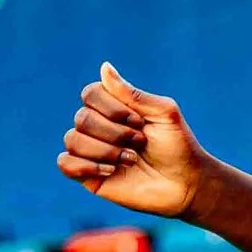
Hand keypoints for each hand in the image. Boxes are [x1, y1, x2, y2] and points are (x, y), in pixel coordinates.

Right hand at [57, 64, 202, 219]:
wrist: (186, 184)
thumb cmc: (178, 146)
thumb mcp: (163, 112)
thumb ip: (133, 93)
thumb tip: (104, 66)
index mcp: (114, 108)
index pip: (90, 94)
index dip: (112, 108)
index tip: (140, 122)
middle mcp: (99, 127)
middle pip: (82, 118)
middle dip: (115, 132)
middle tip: (140, 143)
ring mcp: (92, 151)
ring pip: (72, 139)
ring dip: (105, 150)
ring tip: (132, 160)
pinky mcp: (88, 176)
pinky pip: (65, 163)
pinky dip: (86, 165)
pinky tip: (111, 171)